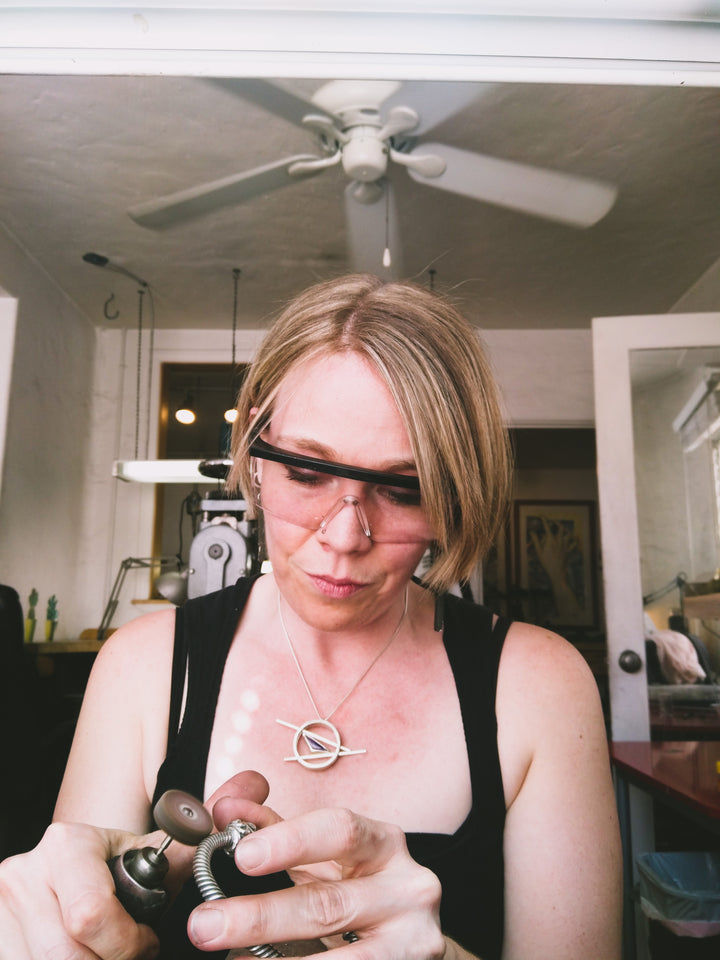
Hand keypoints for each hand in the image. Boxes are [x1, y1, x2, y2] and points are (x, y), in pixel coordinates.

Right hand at [0, 771, 269, 958]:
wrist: (57, 897)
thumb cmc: (115, 881)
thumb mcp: (152, 857)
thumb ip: (199, 830)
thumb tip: (256, 783)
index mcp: (68, 845)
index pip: (90, 915)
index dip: (127, 944)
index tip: (146, 945)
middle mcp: (23, 874)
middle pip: (70, 956)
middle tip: (130, 956)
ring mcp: (1, 915)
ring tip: (109, 956)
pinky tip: (88, 958)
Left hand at [189, 802, 445, 959]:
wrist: (410, 942)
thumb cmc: (357, 890)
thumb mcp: (322, 858)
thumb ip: (275, 831)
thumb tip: (225, 808)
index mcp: (383, 843)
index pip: (340, 830)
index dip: (291, 841)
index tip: (242, 855)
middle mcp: (407, 887)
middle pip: (328, 903)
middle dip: (260, 917)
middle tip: (205, 924)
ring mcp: (413, 939)